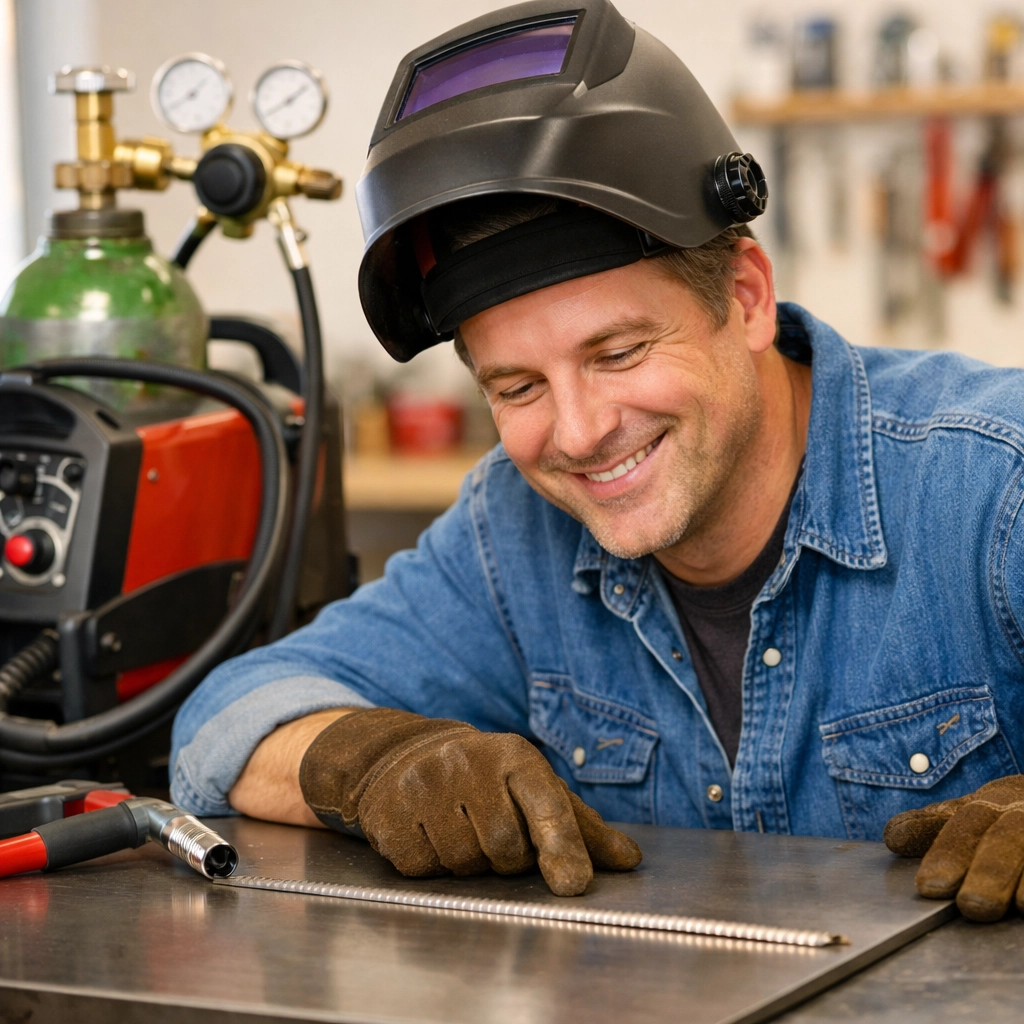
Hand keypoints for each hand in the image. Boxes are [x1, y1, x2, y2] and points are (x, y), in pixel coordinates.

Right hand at [299, 707, 641, 895]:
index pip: (546, 803)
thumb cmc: (483, 781)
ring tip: (459, 830)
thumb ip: (580, 827)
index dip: (562, 845)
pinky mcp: (388, 813)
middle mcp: (468, 763)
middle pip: (505, 849)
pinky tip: (428, 835)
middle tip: (490, 832)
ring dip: (469, 863)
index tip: (574, 883)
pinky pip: (423, 868)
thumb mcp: (532, 789)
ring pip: (464, 864)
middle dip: (505, 858)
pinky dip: (430, 865)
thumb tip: (629, 860)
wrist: (401, 756)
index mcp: (514, 756)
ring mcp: (424, 786)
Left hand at [884, 775, 1023, 920]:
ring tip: (1019, 907)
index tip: (929, 887)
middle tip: (972, 906)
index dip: (949, 853)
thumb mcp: (974, 816)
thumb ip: (935, 827)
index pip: (968, 821)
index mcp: (996, 798)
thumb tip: (893, 835)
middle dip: (990, 871)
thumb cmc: (1009, 819)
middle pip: (1008, 836)